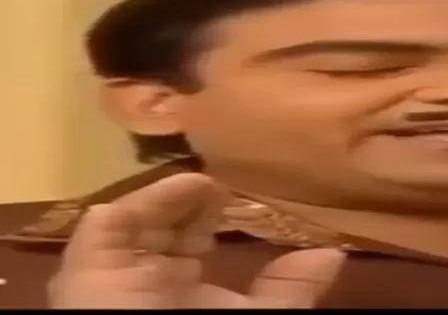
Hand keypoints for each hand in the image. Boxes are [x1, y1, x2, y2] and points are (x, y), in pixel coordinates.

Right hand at [47, 173, 345, 307]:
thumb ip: (291, 287)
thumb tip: (335, 254)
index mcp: (179, 291)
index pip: (188, 243)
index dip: (209, 217)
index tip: (241, 195)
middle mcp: (145, 277)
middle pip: (161, 225)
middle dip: (190, 202)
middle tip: (225, 180)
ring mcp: (113, 268)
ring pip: (135, 218)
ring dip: (173, 196)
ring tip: (213, 181)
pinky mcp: (87, 262)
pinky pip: (109, 221)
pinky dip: (149, 198)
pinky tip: (193, 184)